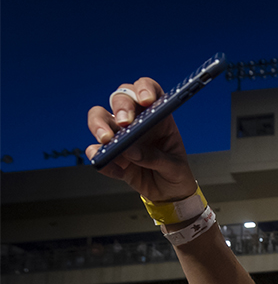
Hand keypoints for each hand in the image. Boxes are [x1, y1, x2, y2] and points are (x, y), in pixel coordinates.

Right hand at [85, 78, 196, 200]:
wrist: (168, 195)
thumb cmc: (175, 173)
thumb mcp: (175, 167)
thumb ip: (157, 158)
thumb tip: (131, 151)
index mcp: (157, 117)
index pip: (149, 91)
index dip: (145, 89)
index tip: (146, 100)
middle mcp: (136, 121)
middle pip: (120, 99)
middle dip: (121, 107)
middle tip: (125, 122)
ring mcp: (120, 136)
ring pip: (100, 117)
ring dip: (100, 125)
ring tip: (107, 140)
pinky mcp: (110, 155)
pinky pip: (97, 151)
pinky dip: (102, 158)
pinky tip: (118, 170)